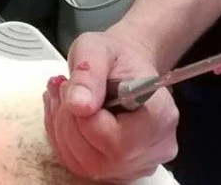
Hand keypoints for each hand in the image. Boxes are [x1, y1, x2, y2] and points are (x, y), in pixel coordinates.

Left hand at [44, 25, 177, 181]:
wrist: (124, 66)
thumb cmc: (114, 55)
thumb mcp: (96, 49)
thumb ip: (87, 74)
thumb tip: (78, 105)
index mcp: (160, 116)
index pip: (116, 141)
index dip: (84, 119)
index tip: (71, 86)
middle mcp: (155, 149)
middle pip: (99, 159)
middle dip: (68, 123)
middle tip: (60, 88)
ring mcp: (138, 165)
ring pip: (85, 166)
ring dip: (61, 130)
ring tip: (60, 96)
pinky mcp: (119, 172)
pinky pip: (81, 167)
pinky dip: (64, 140)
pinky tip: (65, 113)